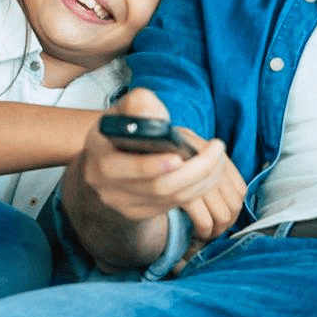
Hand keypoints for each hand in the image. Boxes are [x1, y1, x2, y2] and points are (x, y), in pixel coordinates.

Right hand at [78, 88, 245, 243]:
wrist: (112, 153)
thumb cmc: (124, 128)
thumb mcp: (125, 108)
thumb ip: (138, 103)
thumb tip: (150, 115)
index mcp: (98, 154)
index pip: (124, 167)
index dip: (154, 165)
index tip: (180, 156)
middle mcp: (106, 184)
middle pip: (158, 187)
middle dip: (195, 171)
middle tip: (216, 152)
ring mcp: (122, 203)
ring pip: (171, 199)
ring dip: (203, 180)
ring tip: (218, 159)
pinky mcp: (139, 212)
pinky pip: (174, 205)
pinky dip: (197, 190)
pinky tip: (208, 174)